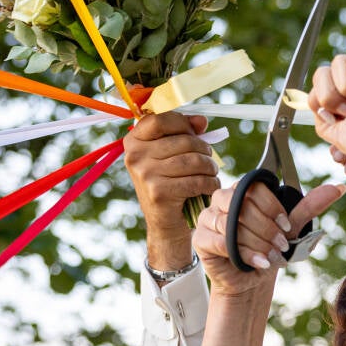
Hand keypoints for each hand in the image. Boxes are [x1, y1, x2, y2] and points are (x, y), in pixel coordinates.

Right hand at [124, 112, 219, 267]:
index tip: (195, 132)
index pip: (160, 119)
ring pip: (194, 160)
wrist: (165, 225)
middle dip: (204, 150)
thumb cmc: (171, 184)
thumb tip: (202, 120)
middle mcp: (135, 156)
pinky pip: (196, 180)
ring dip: (210, 168)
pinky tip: (209, 187)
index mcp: (133, 141)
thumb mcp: (171, 155)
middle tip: (210, 160)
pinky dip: (210, 184)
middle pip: (184, 141)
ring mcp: (145, 174)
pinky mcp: (158, 192)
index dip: (182, 123)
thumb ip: (184, 133)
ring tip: (211, 173)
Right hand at [193, 179, 345, 296]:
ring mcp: (207, 217)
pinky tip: (257, 262)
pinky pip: (219, 240)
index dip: (273, 207)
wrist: (253, 278)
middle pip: (243, 204)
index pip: (255, 187)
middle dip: (267, 229)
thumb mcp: (292, 227)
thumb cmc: (270, 248)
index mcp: (243, 190)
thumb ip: (310, 206)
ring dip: (257, 243)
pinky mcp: (200, 238)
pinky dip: (242, 253)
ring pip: (231, 223)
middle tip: (280, 246)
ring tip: (270, 256)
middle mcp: (222, 199)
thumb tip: (339, 187)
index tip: (286, 226)